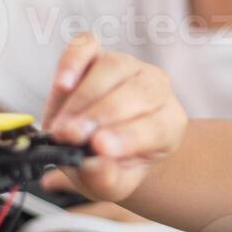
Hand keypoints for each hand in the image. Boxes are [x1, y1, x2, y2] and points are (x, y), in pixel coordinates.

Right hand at [39, 33, 187, 203]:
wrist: (93, 146)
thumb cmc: (110, 164)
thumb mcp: (110, 185)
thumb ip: (105, 179)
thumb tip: (97, 163)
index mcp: (169, 123)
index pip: (158, 125)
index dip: (129, 135)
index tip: (100, 147)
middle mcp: (155, 88)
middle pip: (137, 92)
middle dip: (100, 116)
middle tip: (71, 137)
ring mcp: (127, 66)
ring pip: (111, 68)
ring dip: (83, 99)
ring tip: (62, 128)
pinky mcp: (96, 53)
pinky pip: (86, 46)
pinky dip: (72, 62)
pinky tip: (62, 85)